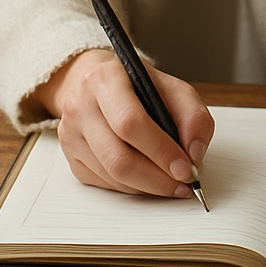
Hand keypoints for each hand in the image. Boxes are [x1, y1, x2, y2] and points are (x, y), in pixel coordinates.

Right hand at [34, 49, 214, 197]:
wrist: (102, 86)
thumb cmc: (139, 88)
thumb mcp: (175, 89)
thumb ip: (194, 118)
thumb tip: (194, 154)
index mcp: (104, 79)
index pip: (130, 123)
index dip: (161, 151)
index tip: (186, 168)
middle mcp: (80, 105)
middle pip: (118, 157)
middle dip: (157, 178)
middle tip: (183, 183)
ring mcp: (71, 134)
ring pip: (112, 176)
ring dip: (148, 186)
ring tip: (172, 182)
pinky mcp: (71, 158)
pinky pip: (106, 184)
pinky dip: (134, 187)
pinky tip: (149, 177)